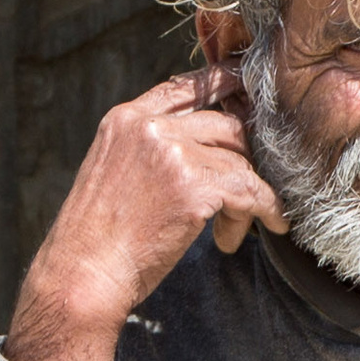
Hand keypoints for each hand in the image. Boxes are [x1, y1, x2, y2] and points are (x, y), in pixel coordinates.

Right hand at [8, 68, 288, 360]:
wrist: (84, 275)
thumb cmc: (95, 243)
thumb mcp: (111, 176)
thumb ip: (144, 153)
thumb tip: (189, 155)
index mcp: (125, 120)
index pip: (183, 89)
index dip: (221, 85)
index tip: (247, 90)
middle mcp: (149, 127)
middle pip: (223, 124)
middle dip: (243, 158)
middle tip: (247, 196)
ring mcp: (172, 153)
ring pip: (239, 161)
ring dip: (248, 197)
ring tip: (235, 232)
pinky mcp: (194, 186)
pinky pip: (250, 189)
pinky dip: (267, 207)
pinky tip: (275, 223)